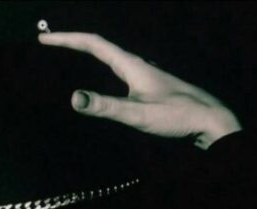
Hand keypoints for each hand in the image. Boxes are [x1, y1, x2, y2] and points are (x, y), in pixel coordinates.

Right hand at [38, 31, 240, 149]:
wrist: (212, 121)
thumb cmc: (179, 116)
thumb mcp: (139, 114)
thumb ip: (106, 106)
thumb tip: (74, 98)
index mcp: (132, 65)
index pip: (94, 44)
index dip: (67, 39)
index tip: (44, 39)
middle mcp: (137, 65)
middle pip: (99, 46)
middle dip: (72, 43)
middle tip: (49, 42)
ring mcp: (144, 76)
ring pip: (110, 57)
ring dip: (86, 53)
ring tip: (68, 53)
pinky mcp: (149, 88)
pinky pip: (118, 71)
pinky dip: (100, 67)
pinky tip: (103, 78)